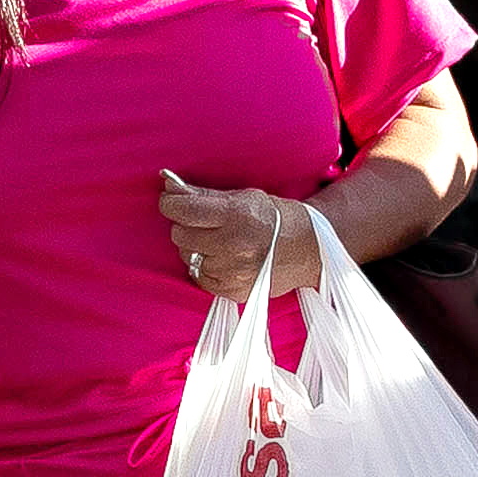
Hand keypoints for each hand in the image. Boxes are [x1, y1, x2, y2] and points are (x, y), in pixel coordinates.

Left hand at [158, 177, 322, 302]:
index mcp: (237, 216)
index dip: (170, 203)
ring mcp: (232, 272)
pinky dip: (205, 266)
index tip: (171, 200)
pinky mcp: (232, 291)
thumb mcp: (245, 197)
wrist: (309, 250)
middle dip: (186, 225)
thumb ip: (204, 194)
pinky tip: (224, 258)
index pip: (184, 210)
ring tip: (219, 241)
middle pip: (181, 235)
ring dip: (195, 247)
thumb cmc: (275, 218)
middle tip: (203, 222)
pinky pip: (198, 276)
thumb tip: (169, 185)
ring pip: (187, 257)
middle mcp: (234, 246)